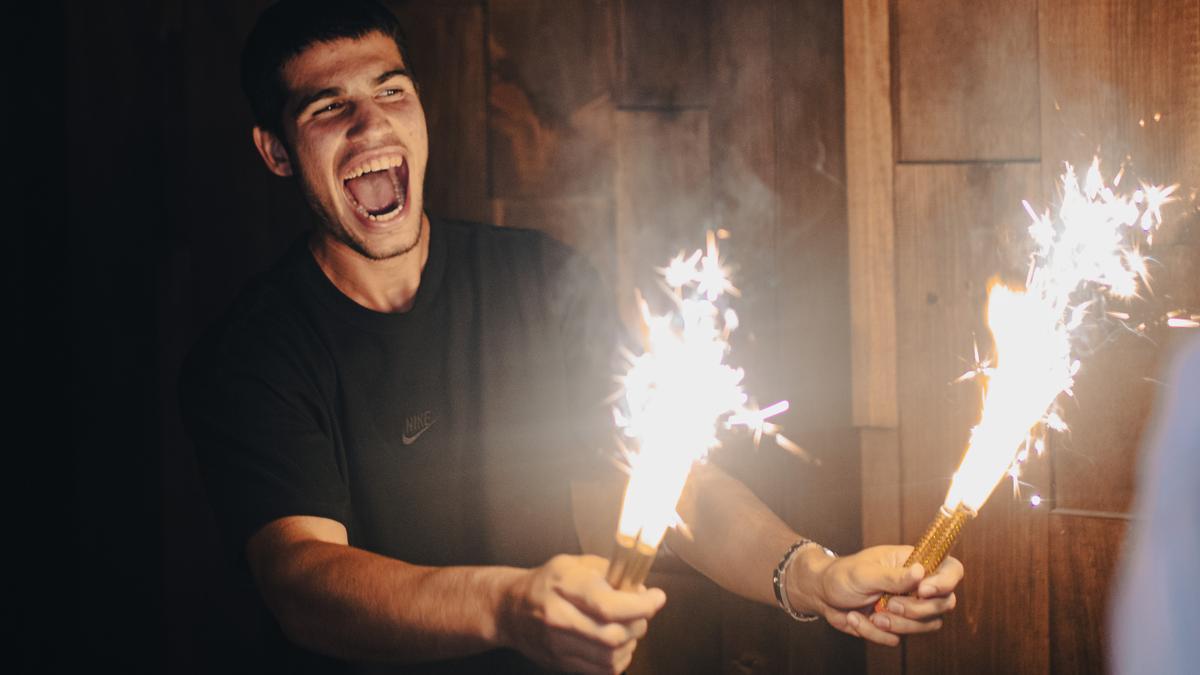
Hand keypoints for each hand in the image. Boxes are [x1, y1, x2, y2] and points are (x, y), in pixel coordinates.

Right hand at [498, 554, 666, 673]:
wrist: (510, 610)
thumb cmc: (546, 583)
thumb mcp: (573, 563)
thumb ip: (608, 571)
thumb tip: (639, 587)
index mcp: (563, 586)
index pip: (608, 604)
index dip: (640, 604)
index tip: (656, 597)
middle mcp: (559, 617)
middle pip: (613, 635)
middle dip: (639, 623)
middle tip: (643, 612)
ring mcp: (558, 645)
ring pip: (610, 657)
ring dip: (631, 643)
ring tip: (629, 627)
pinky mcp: (560, 664)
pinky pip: (601, 671)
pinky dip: (619, 660)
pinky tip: (618, 645)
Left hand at [789, 545, 962, 646]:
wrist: (821, 595)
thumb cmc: (842, 575)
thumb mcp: (864, 572)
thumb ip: (893, 576)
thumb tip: (921, 573)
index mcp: (913, 562)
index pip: (951, 569)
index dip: (946, 582)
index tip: (923, 590)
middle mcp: (917, 585)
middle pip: (945, 603)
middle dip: (916, 610)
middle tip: (890, 604)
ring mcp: (909, 607)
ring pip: (927, 626)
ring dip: (897, 625)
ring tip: (872, 615)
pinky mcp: (897, 627)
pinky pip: (899, 639)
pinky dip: (875, 633)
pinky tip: (857, 618)